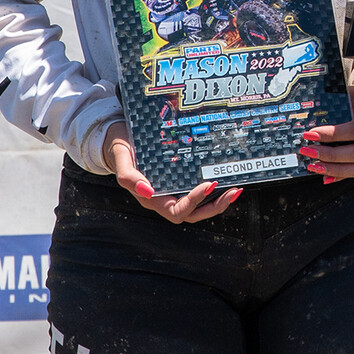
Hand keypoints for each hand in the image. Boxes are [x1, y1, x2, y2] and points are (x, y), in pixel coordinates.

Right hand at [102, 122, 241, 222]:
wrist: (117, 140)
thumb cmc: (120, 149)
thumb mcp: (121, 158)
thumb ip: (128, 176)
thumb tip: (146, 191)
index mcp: (151, 198)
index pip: (176, 211)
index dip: (194, 202)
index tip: (209, 185)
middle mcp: (163, 198)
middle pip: (193, 214)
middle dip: (215, 206)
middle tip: (233, 191)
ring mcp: (171, 191)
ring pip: (198, 207)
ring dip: (218, 202)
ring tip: (235, 189)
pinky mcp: (177, 180)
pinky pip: (197, 190)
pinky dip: (213, 190)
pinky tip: (225, 178)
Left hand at [302, 80, 353, 181]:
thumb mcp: (353, 95)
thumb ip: (335, 106)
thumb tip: (309, 121)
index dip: (332, 135)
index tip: (310, 134)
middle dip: (330, 155)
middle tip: (308, 151)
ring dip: (335, 170)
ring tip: (314, 166)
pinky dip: (342, 175)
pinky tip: (326, 175)